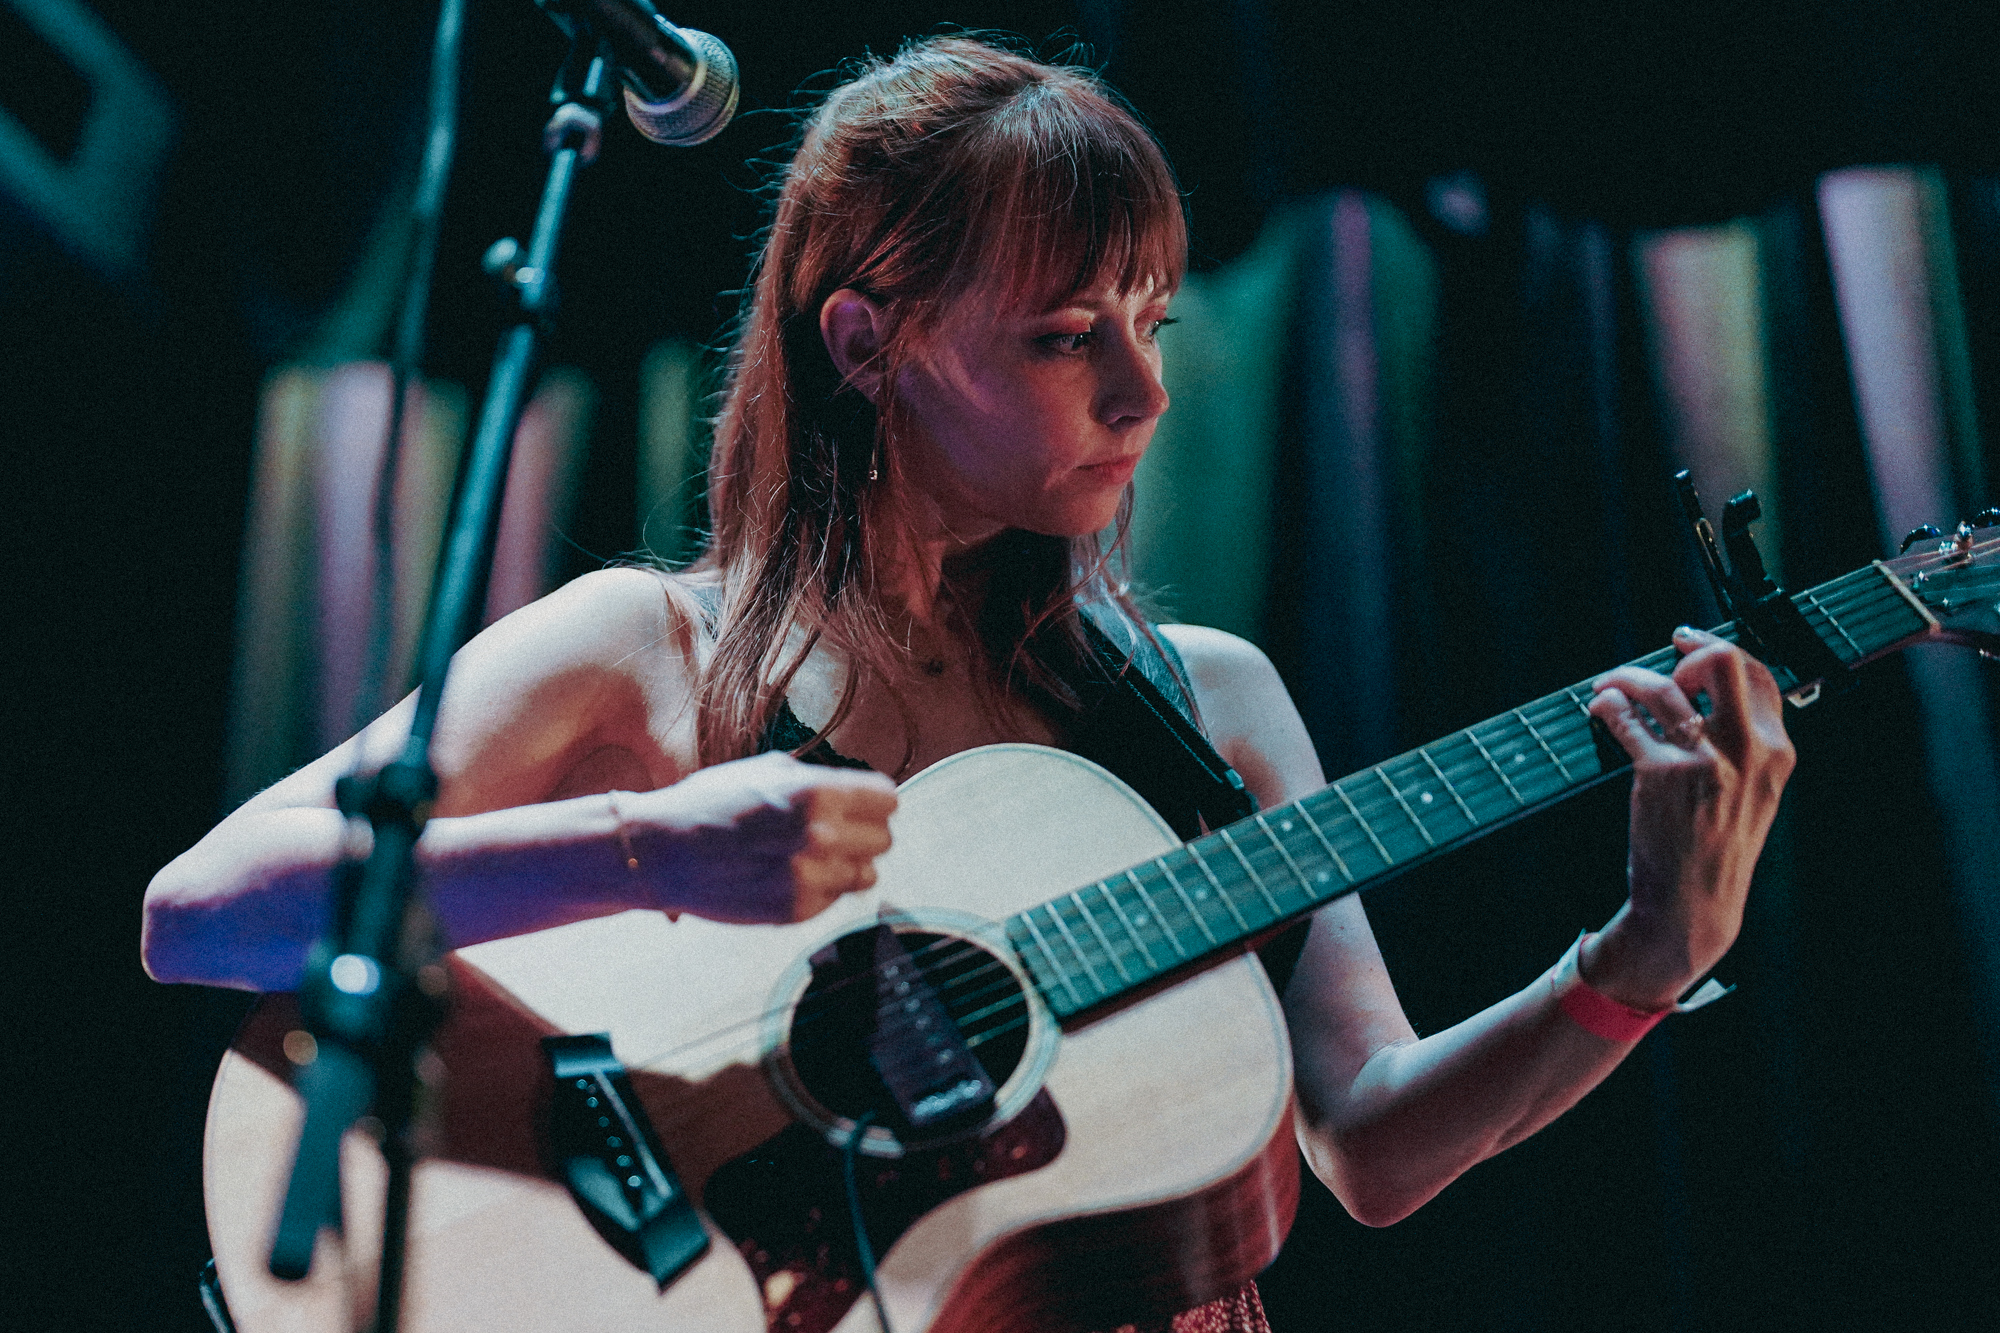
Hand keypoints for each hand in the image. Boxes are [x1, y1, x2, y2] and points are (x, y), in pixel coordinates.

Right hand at [619, 753, 896, 923]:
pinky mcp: (797, 910)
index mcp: (817, 793)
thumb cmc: (711, 804)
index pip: (887, 799)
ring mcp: (811, 877)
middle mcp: (821, 836)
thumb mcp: (766, 771)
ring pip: (866, 873)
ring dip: (846, 864)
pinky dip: (822, 888)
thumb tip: (856, 789)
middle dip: (862, 833)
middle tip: (833, 831)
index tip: (860, 805)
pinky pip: (836, 898)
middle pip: (883, 839)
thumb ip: (818, 780)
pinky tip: (790, 874)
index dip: (873, 800)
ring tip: (812, 856)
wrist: (663, 851)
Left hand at [1583, 627, 1795, 1008]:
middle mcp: (1746, 751)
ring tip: (1609, 686)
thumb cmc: (1715, 848)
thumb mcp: (1754, 796)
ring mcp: (1703, 760)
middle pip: (1722, 663)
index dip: (1720, 649)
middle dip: (1688, 649)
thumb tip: (1706, 694)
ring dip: (1627, 678)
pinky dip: (1608, 706)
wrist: (1692, 904)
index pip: (1758, 676)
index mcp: (1776, 753)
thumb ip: (1745, 747)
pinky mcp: (1659, 773)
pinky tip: (1601, 708)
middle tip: (1662, 659)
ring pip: (1663, 688)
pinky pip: (1627, 719)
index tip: (1690, 643)